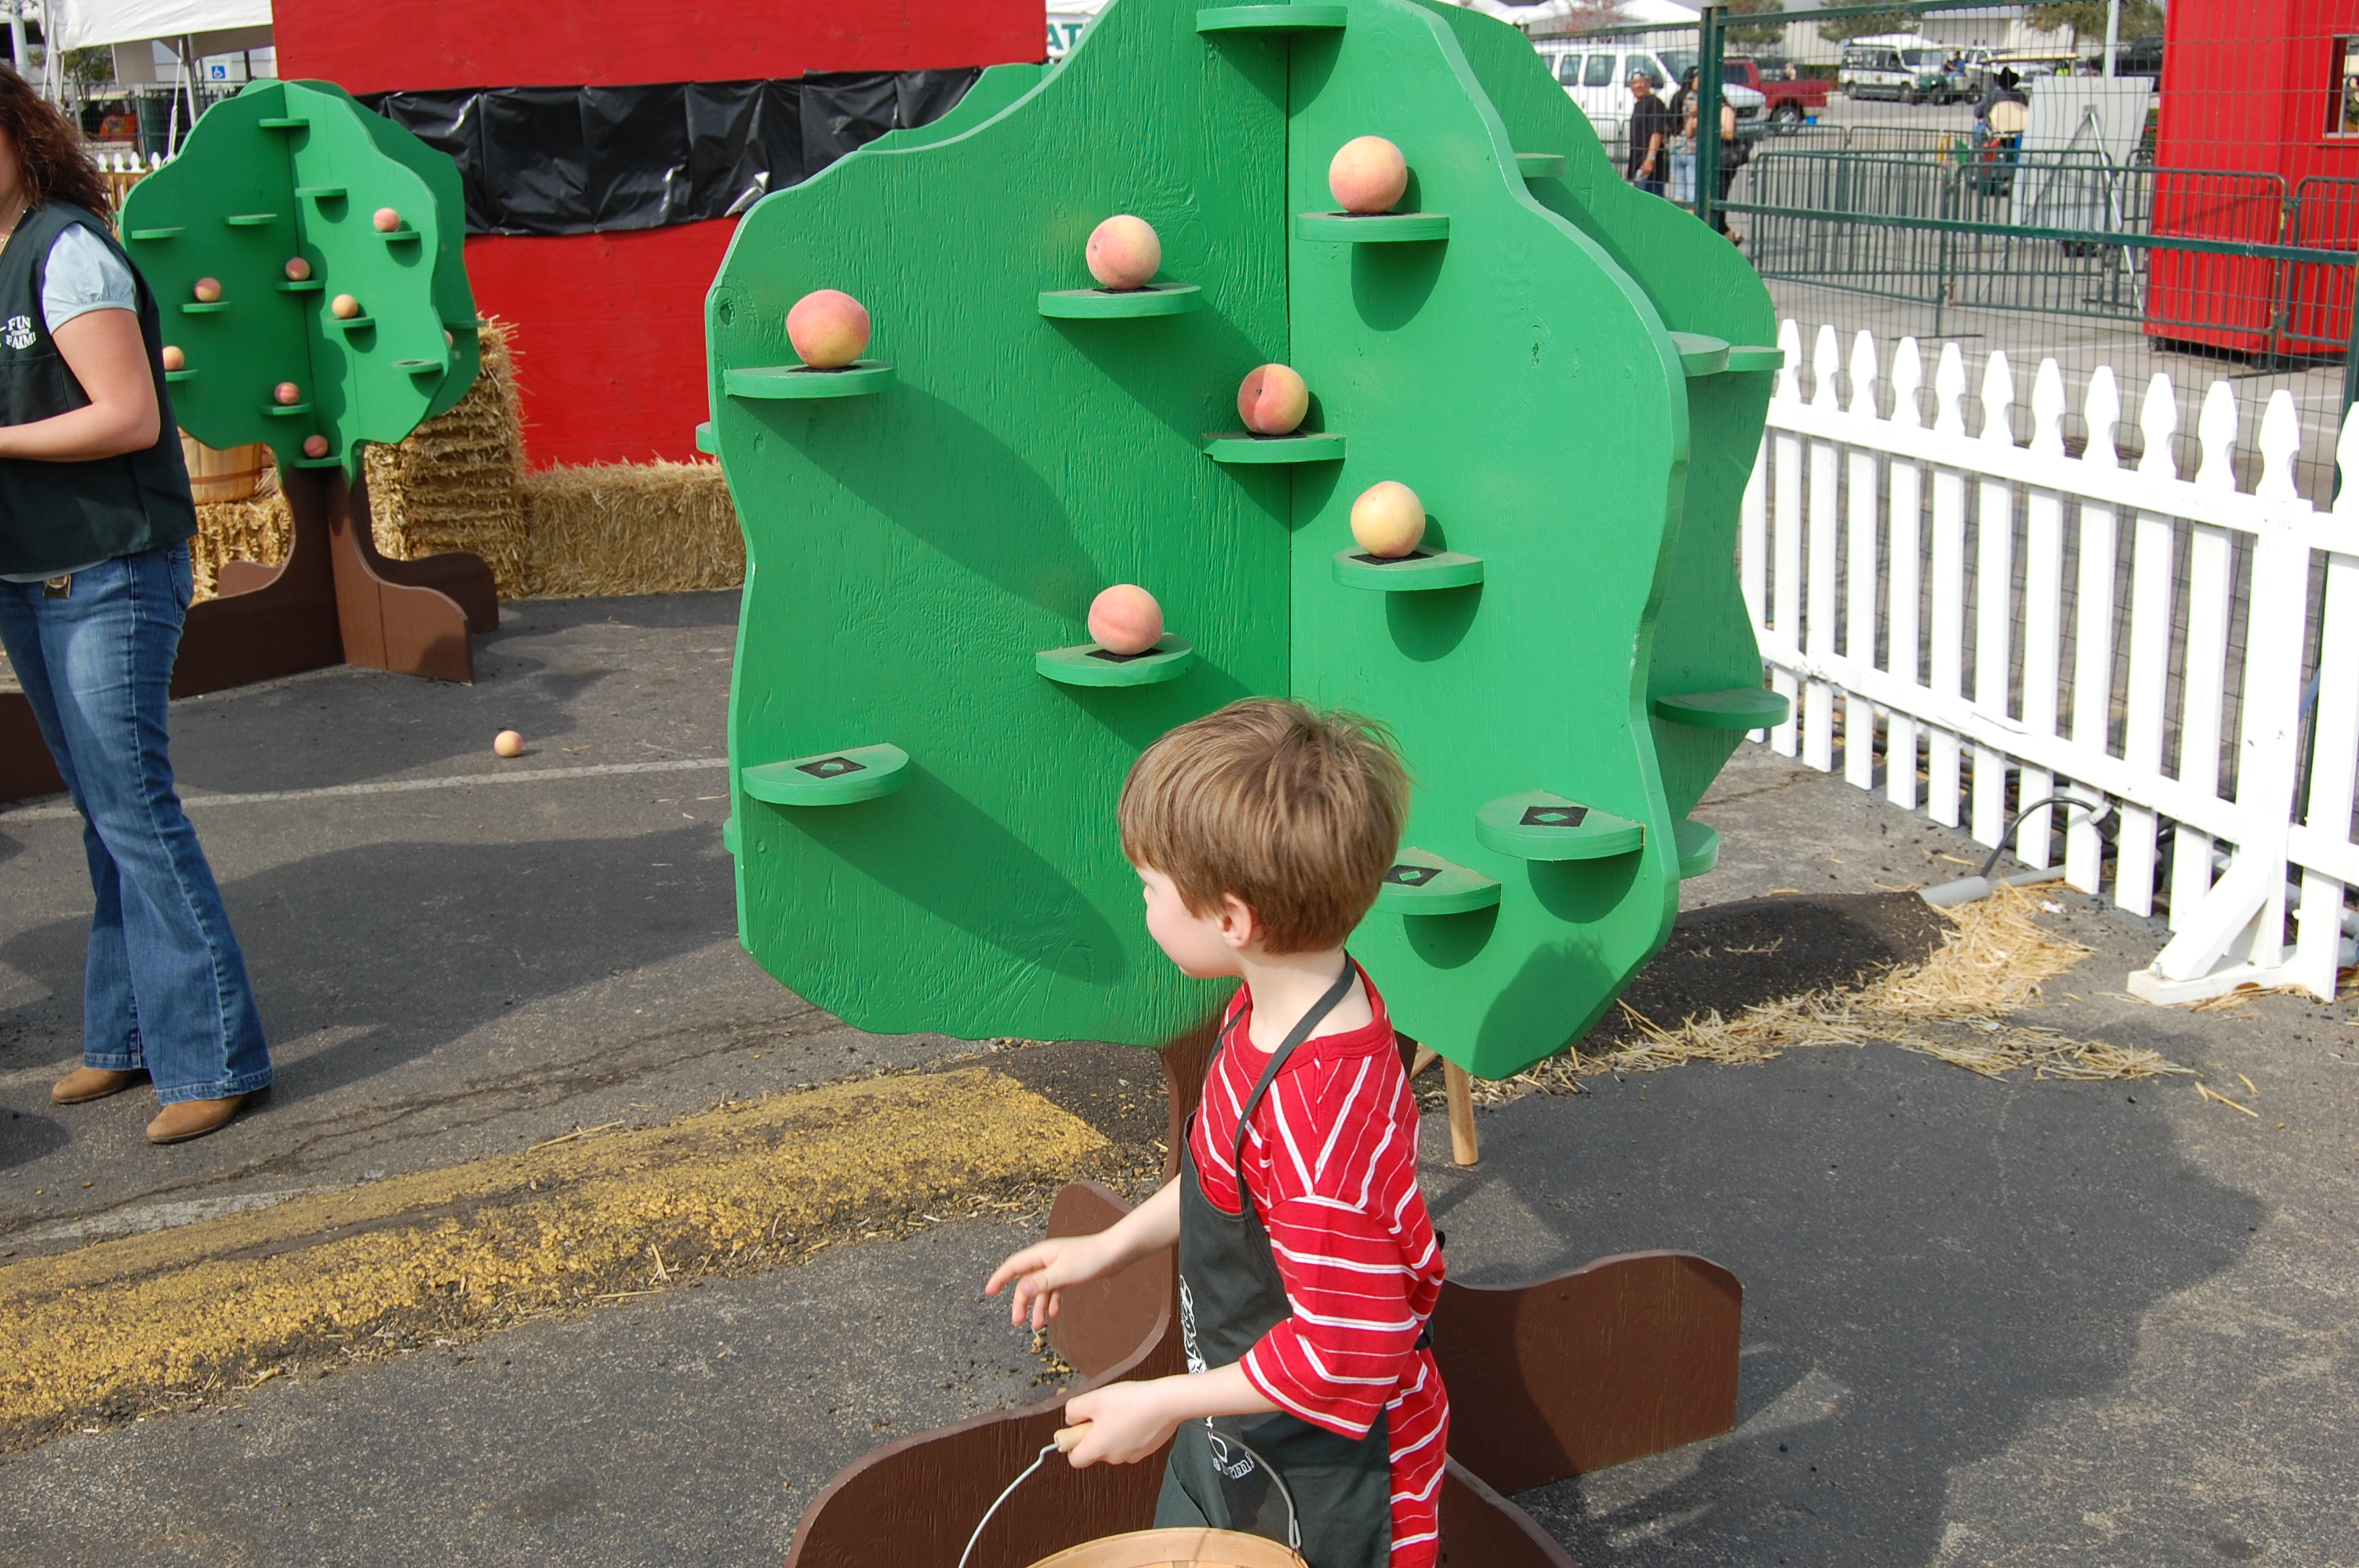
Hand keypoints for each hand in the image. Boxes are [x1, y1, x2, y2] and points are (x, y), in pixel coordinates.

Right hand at [986, 1232, 1112, 1331]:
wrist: (1116, 1253)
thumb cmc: (1091, 1259)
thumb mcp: (1064, 1273)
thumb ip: (1042, 1281)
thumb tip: (1020, 1289)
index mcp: (1041, 1254)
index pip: (1013, 1266)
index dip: (999, 1278)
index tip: (988, 1292)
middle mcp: (1047, 1258)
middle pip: (1026, 1281)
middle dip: (1020, 1302)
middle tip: (1017, 1322)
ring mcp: (1058, 1266)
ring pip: (1040, 1288)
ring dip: (1037, 1306)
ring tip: (1037, 1326)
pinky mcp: (1069, 1273)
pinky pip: (1054, 1289)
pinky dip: (1052, 1302)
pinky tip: (1055, 1314)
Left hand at [1061, 1380, 1183, 1465]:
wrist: (1167, 1403)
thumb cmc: (1131, 1402)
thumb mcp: (1094, 1398)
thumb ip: (1073, 1410)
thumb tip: (1071, 1420)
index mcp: (1098, 1448)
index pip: (1074, 1460)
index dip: (1071, 1444)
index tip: (1077, 1427)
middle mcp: (1114, 1457)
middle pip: (1095, 1450)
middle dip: (1094, 1432)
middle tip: (1102, 1411)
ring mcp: (1132, 1455)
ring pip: (1113, 1445)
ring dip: (1112, 1430)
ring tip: (1122, 1409)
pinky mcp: (1146, 1449)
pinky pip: (1129, 1442)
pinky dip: (1129, 1430)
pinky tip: (1135, 1413)